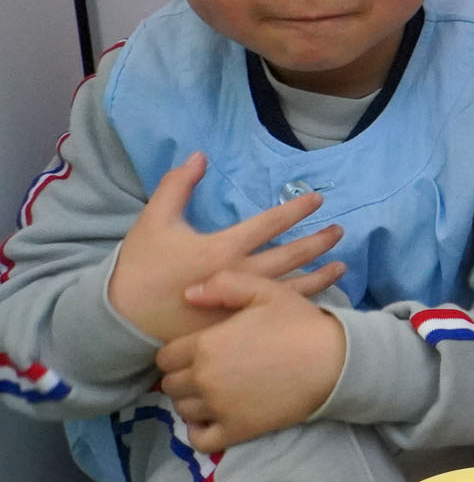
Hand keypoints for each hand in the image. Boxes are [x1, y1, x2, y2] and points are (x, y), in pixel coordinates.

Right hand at [109, 152, 346, 342]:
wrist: (122, 320)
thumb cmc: (140, 267)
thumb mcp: (154, 220)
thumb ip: (177, 186)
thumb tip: (200, 155)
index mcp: (223, 248)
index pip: (271, 224)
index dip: (297, 209)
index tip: (319, 200)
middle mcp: (240, 276)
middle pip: (291, 256)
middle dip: (319, 241)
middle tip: (339, 231)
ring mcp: (242, 305)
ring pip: (293, 288)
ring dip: (321, 275)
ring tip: (343, 265)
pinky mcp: (239, 327)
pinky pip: (279, 314)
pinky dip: (303, 304)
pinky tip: (319, 300)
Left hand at [156, 272, 347, 453]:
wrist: (335, 361)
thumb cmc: (300, 323)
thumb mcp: (265, 291)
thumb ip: (223, 285)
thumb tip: (186, 294)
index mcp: (205, 344)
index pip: (164, 356)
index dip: (178, 353)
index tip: (197, 351)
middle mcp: (204, 378)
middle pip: (170, 384)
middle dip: (182, 376)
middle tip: (206, 370)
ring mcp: (219, 407)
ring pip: (182, 409)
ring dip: (191, 401)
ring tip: (212, 392)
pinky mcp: (237, 430)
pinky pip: (200, 439)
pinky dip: (199, 430)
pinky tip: (211, 418)